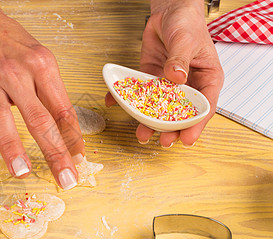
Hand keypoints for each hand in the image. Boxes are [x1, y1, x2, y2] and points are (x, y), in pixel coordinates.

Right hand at [0, 0, 84, 188]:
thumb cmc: (15, 47)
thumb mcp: (43, 62)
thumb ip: (54, 96)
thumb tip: (70, 135)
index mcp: (41, 66)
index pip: (62, 109)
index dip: (73, 138)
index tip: (79, 160)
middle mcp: (16, 74)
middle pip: (38, 119)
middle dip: (55, 152)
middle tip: (66, 179)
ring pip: (0, 118)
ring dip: (12, 148)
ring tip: (22, 172)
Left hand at [106, 0, 223, 146]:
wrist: (169, 12)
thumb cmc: (187, 23)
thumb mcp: (186, 40)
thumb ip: (180, 59)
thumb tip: (176, 78)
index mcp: (207, 79)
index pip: (204, 107)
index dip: (196, 125)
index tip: (187, 139)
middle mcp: (188, 85)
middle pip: (181, 113)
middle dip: (172, 129)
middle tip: (163, 141)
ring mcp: (168, 84)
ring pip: (160, 108)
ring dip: (151, 122)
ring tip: (142, 134)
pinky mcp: (151, 79)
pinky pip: (140, 93)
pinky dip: (127, 99)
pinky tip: (116, 104)